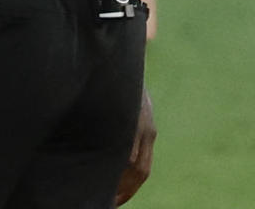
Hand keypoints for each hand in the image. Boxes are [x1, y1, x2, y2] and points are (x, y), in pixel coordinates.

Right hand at [116, 89, 156, 203]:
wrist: (124, 60)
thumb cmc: (121, 85)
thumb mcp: (128, 109)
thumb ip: (126, 129)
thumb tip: (115, 149)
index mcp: (148, 131)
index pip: (143, 169)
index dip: (131, 187)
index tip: (118, 199)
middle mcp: (147, 131)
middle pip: (141, 170)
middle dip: (127, 190)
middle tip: (112, 202)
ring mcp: (139, 124)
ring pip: (133, 162)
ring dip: (120, 181)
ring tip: (106, 193)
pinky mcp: (130, 116)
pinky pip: (126, 146)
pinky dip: (119, 162)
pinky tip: (107, 171)